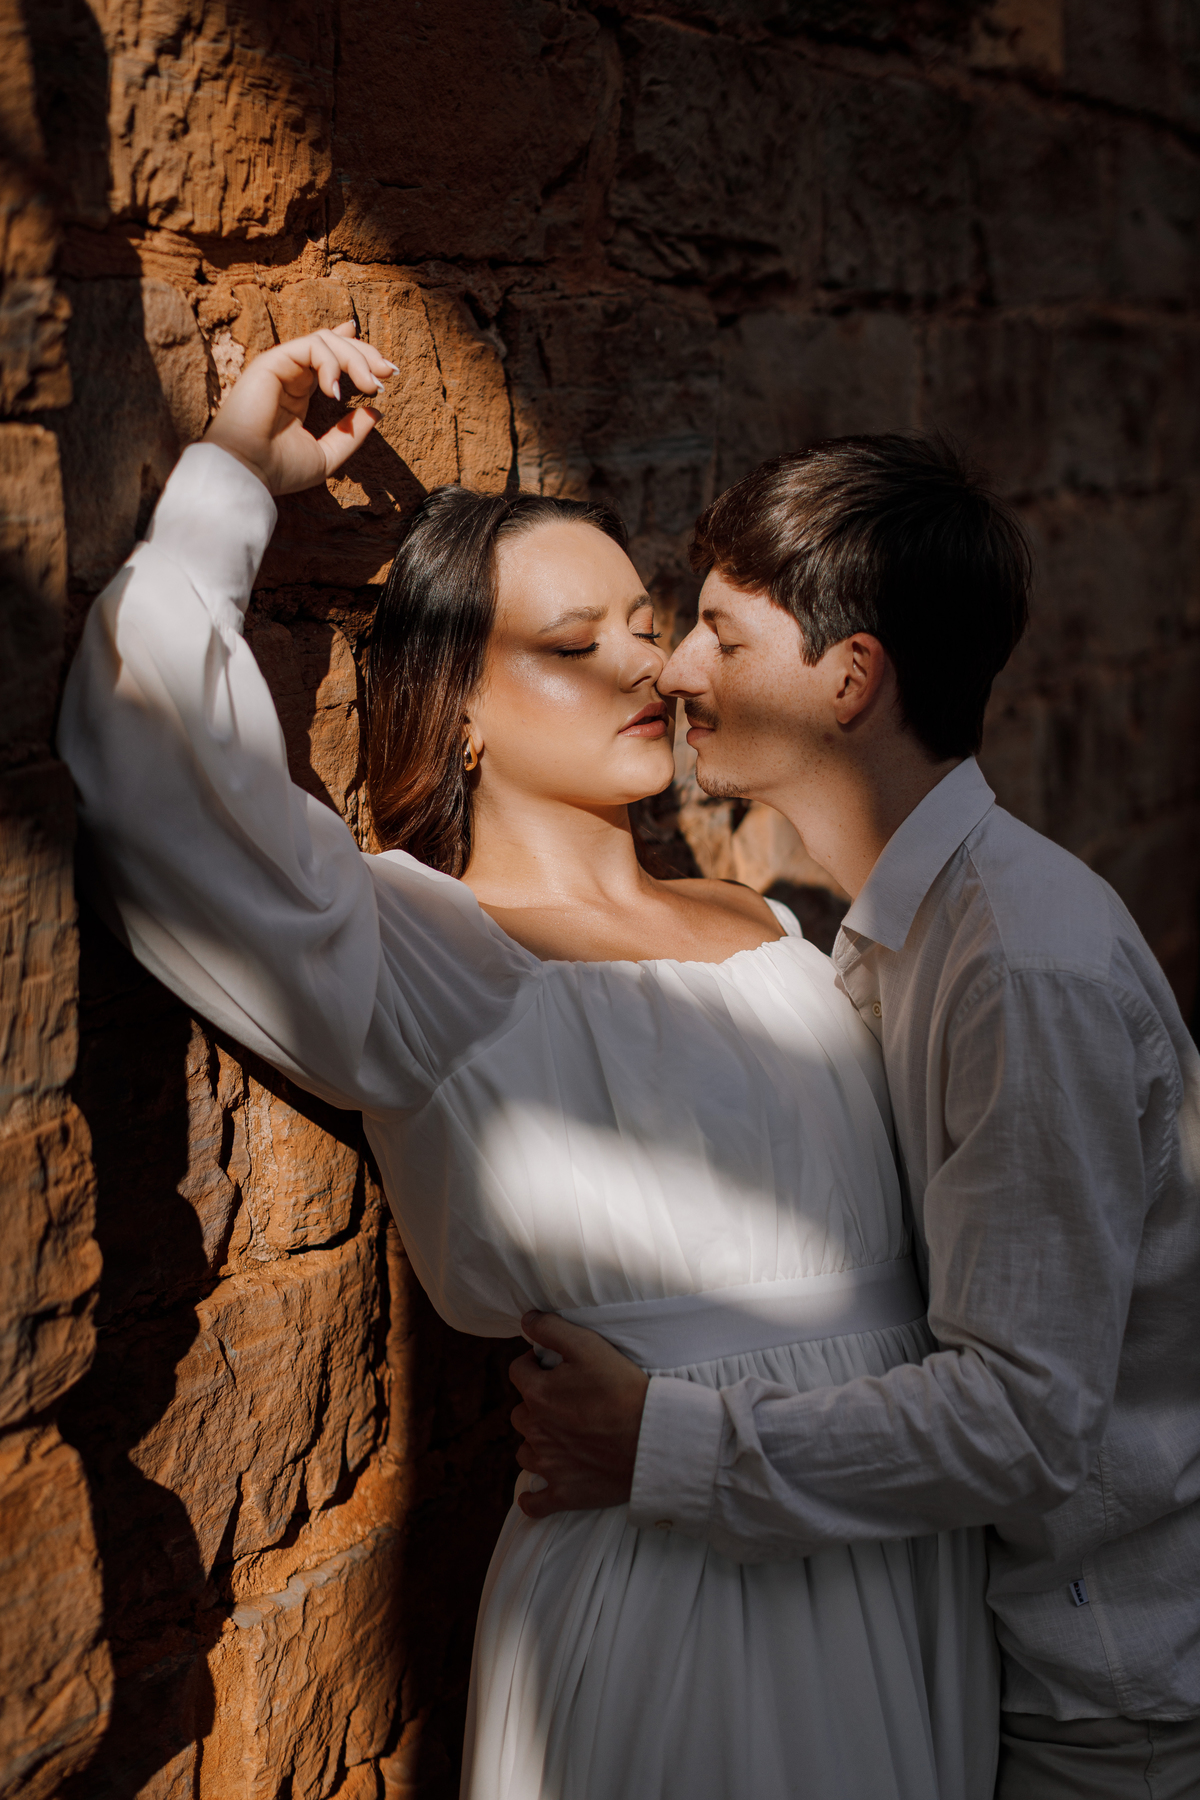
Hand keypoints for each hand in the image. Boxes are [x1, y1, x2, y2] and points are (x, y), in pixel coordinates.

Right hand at [204, 322, 395, 495]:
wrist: (249, 473)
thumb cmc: (279, 469)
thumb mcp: (327, 454)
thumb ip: (350, 434)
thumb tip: (376, 411)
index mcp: (299, 393)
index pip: (329, 359)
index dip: (357, 352)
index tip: (387, 369)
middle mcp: (290, 376)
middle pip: (333, 345)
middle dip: (366, 354)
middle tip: (389, 374)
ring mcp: (280, 367)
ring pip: (324, 340)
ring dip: (354, 357)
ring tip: (369, 386)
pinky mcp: (272, 362)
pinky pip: (310, 346)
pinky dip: (331, 363)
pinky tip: (335, 392)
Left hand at [509, 1311, 649, 1518]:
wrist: (652, 1439)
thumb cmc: (623, 1389)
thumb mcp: (589, 1346)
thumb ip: (552, 1329)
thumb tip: (526, 1320)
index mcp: (537, 1394)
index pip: (518, 1371)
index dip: (533, 1364)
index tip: (551, 1365)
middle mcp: (536, 1431)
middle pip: (520, 1412)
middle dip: (535, 1403)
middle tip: (565, 1400)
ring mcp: (549, 1466)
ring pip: (525, 1452)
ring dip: (536, 1443)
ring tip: (560, 1438)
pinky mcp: (565, 1493)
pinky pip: (535, 1503)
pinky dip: (533, 1499)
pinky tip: (536, 1494)